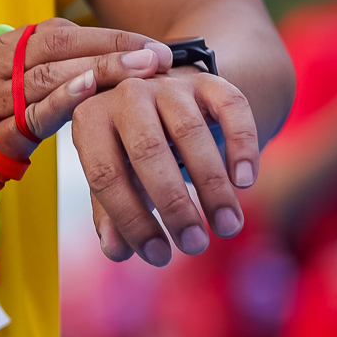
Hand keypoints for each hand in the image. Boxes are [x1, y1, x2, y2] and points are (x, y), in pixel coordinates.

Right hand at [0, 18, 172, 155]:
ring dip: (102, 69)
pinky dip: (63, 100)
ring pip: (50, 75)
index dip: (108, 37)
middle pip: (59, 47)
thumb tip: (94, 66)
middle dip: (114, 49)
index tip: (149, 46)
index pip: (59, 33)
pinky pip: (33, 115)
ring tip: (142, 69)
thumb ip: (34, 74)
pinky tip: (90, 90)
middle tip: (158, 55)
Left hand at [72, 68, 259, 265]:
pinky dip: (242, 145)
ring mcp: (169, 84)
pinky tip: (246, 182)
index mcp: (90, 119)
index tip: (158, 255)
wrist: (166, 102)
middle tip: (195, 245)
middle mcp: (125, 94)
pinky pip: (231, 108)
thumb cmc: (131, 152)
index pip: (104, 175)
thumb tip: (115, 251)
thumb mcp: (116, 178)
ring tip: (228, 227)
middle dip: (174, 205)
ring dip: (212, 186)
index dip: (131, 219)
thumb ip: (111, 212)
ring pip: (190, 132)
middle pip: (147, 152)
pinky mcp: (209, 81)